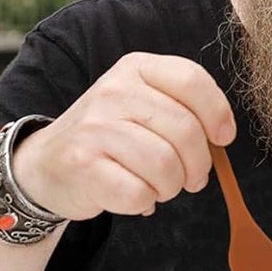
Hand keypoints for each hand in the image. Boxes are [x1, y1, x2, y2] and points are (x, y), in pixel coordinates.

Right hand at [11, 53, 235, 220]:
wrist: (47, 164)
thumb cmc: (112, 138)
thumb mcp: (145, 105)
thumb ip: (184, 108)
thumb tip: (223, 133)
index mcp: (135, 69)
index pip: (192, 81)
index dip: (218, 114)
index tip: (222, 138)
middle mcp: (112, 91)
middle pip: (186, 130)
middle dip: (198, 164)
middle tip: (189, 176)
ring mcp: (94, 127)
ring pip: (166, 166)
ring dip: (171, 186)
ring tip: (158, 185)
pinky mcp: (83, 164)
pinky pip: (140, 193)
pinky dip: (145, 201)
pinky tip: (132, 193)